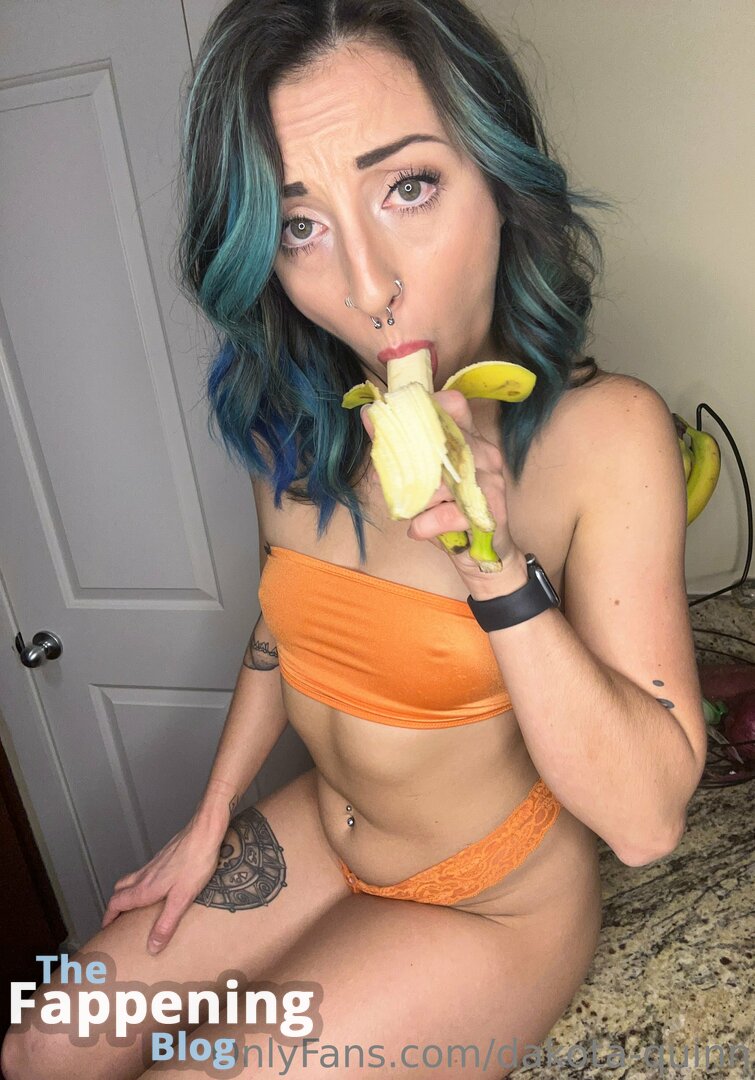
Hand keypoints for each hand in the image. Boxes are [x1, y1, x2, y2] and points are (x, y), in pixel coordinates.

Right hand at [100, 813, 226, 954]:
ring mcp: (155, 864)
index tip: (106, 929)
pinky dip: (142, 883)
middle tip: (117, 918)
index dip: (108, 917)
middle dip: (115, 905)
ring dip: (127, 893)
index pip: (117, 903)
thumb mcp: (181, 899)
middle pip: (120, 890)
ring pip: (132, 879)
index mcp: (146, 888)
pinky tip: (158, 888)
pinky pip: (146, 873)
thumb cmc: (195, 862)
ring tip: (135, 906)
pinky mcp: (165, 857)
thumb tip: (152, 946)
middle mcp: (146, 875)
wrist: (205, 832)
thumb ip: (166, 923)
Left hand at [361, 389, 522, 588]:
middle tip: (387, 477)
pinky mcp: (489, 509)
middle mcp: (484, 452)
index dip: (426, 407)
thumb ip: (398, 448)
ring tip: (411, 510)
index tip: (396, 419)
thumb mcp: (420, 477)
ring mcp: (490, 479)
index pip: (454, 404)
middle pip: (441, 441)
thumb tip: (368, 416)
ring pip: (441, 479)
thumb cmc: (448, 510)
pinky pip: (448, 512)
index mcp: (469, 437)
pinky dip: (426, 524)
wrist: (480, 554)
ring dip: (417, 498)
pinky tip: (418, 529)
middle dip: (408, 462)